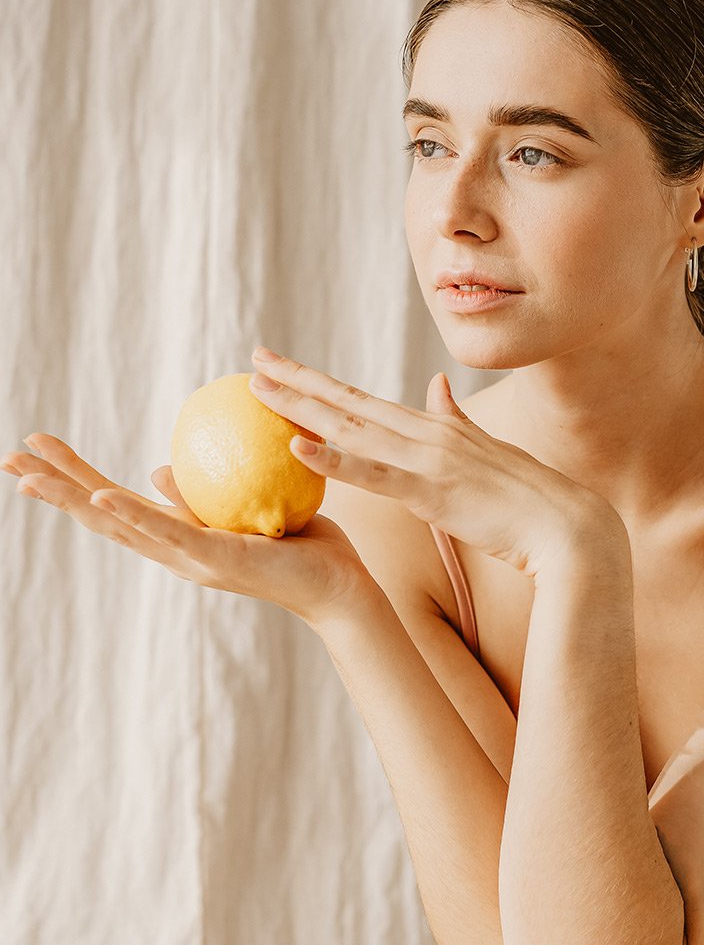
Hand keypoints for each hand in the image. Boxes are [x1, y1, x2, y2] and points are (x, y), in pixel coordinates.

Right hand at [1, 435, 376, 629]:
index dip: (73, 481)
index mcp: (178, 539)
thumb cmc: (297, 544)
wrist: (338, 585)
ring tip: (30, 474)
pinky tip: (99, 498)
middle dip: (54, 489)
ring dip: (73, 498)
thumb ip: (197, 495)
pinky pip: (170, 533)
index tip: (40, 452)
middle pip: (100, 517)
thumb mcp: (240, 508)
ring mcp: (191, 560)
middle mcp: (174, 553)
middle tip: (9, 456)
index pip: (114, 505)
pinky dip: (132, 516)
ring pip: (120, 526)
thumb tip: (158, 469)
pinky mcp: (218, 560)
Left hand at [250, 349, 623, 575]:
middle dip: (296, 381)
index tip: (281, 365)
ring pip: (351, 429)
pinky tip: (297, 447)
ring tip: (257, 390)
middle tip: (252, 360)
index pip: (362, 400)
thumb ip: (454, 417)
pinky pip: (375, 474)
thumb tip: (435, 384)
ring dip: (300, 408)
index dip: (319, 382)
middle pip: (347, 404)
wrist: (568, 526)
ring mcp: (427, 459)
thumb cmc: (526, 496)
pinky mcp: (433, 491)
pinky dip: (334, 460)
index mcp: (431, 427)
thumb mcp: (482, 447)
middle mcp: (423, 432)